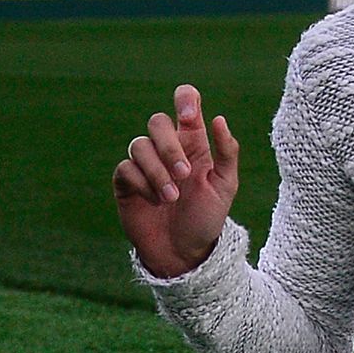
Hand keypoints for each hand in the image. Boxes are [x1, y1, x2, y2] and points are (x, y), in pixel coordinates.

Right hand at [113, 83, 240, 277]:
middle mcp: (167, 149)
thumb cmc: (207, 218)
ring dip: (157, 171)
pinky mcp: (127, 182)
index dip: (184, 99)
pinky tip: (155, 202)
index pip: (186, 104)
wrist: (184, 253)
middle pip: (157, 122)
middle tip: (184, 174)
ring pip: (139, 145)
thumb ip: (227, 153)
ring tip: (172, 198)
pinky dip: (143, 184)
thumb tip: (219, 118)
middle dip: (169, 147)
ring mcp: (145, 164)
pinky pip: (126, 168)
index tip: (189, 116)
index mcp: (193, 143)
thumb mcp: (226, 186)